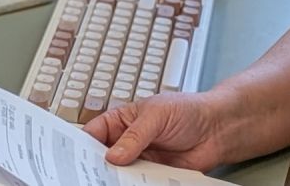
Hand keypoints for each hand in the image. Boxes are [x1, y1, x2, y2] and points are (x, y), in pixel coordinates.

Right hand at [82, 92, 229, 171]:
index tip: (71, 158)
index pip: (93, 133)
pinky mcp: (153, 176)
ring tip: (107, 184)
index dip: (80, 145)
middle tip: (87, 177)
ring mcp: (139, 161)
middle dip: (94, 167)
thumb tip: (113, 155)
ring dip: (113, 180)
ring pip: (118, 175)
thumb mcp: (157, 115)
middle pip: (102, 158)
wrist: (217, 129)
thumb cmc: (188, 110)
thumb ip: (135, 135)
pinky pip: (137, 184)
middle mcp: (127, 142)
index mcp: (121, 121)